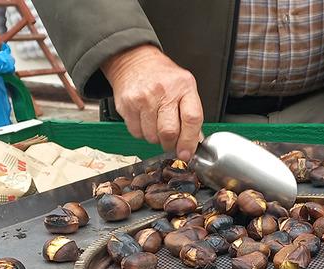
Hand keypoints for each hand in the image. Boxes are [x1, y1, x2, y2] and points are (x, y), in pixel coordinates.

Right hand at [102, 45, 203, 160]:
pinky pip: (137, 133)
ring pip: (152, 136)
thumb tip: (195, 142)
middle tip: (171, 143)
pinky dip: (142, 133)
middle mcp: (163, 91)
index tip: (187, 153)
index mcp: (184, 87)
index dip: (189, 141)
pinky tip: (145, 120)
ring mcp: (143, 98)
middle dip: (171, 144)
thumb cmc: (163, 76)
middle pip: (169, 132)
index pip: (191, 119)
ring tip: (156, 124)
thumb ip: (192, 114)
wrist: (134, 61)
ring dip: (156, 138)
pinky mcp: (127, 105)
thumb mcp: (185, 87)